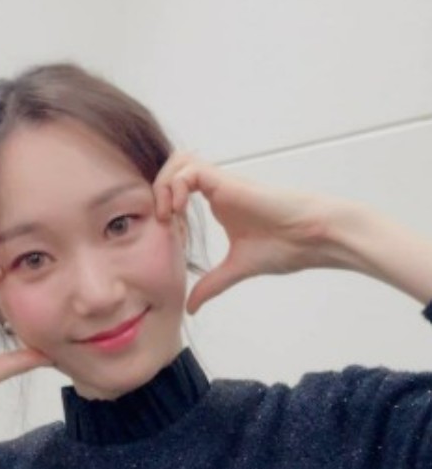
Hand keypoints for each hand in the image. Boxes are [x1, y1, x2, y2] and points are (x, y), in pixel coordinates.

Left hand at [153, 152, 358, 313]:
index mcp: (218, 202)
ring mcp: (222, 183)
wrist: (313, 238)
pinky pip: (190, 170)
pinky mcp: (228, 182)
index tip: (167, 236)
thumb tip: (191, 307)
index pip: (177, 188)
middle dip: (157, 191)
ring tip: (169, 215)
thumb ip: (211, 285)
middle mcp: (217, 188)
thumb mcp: (235, 270)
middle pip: (173, 167)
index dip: (163, 208)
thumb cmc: (285, 247)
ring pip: (178, 161)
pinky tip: (180, 212)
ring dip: (165, 185)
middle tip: (162, 222)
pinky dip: (177, 186)